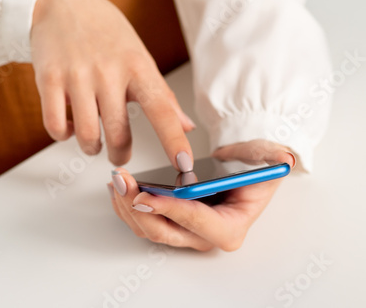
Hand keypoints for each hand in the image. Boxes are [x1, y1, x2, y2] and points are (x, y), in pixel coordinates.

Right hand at [30, 0, 194, 168]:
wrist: (61, 1)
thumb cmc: (104, 30)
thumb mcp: (139, 56)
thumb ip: (161, 94)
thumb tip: (186, 125)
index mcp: (137, 66)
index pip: (162, 109)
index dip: (174, 139)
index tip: (183, 163)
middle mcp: (108, 72)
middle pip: (119, 135)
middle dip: (120, 154)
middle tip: (119, 153)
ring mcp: (77, 76)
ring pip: (87, 137)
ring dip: (92, 148)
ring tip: (93, 141)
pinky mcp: (48, 79)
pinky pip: (55, 127)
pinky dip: (63, 135)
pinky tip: (69, 125)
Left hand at [108, 140, 295, 251]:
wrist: (239, 169)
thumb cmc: (252, 167)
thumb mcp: (266, 158)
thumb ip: (271, 158)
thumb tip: (279, 159)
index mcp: (229, 228)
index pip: (196, 221)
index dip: (169, 209)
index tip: (144, 195)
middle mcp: (205, 238)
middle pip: (163, 232)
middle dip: (137, 207)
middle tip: (121, 181)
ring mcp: (185, 234)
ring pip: (148, 230)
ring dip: (127, 206)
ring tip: (116, 179)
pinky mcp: (171, 225)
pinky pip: (143, 222)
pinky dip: (126, 206)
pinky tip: (117, 188)